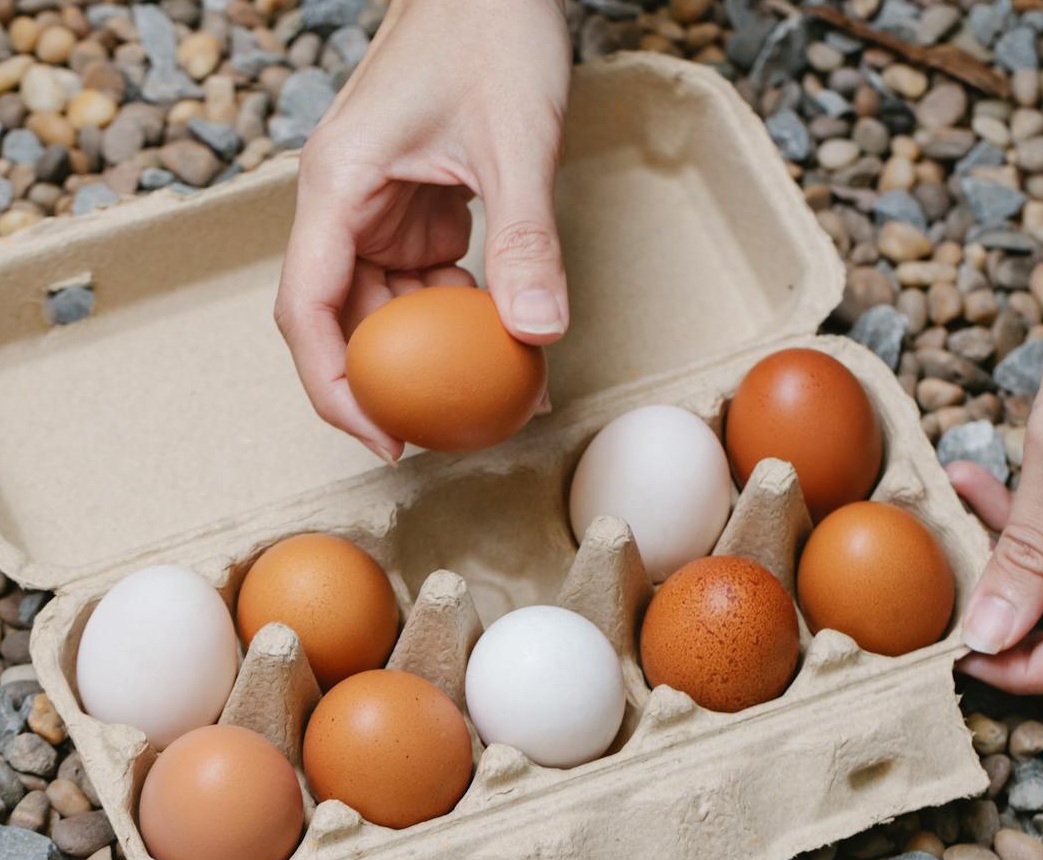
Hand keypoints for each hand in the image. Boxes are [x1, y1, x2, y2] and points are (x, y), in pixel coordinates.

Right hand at [274, 0, 572, 462]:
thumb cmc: (489, 32)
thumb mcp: (514, 142)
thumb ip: (524, 239)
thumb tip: (537, 335)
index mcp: (338, 185)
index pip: (306, 308)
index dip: (333, 386)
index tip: (382, 438)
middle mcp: (345, 202)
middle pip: (341, 316)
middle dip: (390, 378)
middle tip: (449, 428)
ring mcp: (378, 205)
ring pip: (386, 302)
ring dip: (432, 347)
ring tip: (492, 385)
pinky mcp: (413, 204)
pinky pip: (422, 277)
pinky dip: (456, 311)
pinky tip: (500, 330)